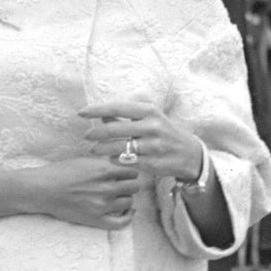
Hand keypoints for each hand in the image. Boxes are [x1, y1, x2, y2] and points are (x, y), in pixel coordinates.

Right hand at [27, 157, 142, 230]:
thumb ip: (105, 164)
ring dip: (127, 199)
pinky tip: (128, 211)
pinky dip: (129, 217)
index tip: (126, 175)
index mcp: (104, 170)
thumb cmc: (61, 172)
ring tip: (120, 197)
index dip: (130, 173)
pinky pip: (122, 222)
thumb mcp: (86, 161)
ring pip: (129, 202)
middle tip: (124, 186)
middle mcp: (107, 187)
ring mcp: (103, 205)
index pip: (132, 172)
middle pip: (133, 187)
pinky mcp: (97, 220)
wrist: (44, 190)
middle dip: (130, 185)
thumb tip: (122, 166)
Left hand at [77, 101, 206, 184]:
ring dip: (103, 149)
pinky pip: (127, 162)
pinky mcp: (153, 163)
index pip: (118, 108)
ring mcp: (153, 146)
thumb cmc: (163, 131)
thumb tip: (101, 114)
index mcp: (150, 111)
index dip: (97, 109)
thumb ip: (126, 114)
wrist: (189, 153)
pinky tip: (110, 158)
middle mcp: (152, 127)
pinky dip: (116, 160)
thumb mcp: (150, 117)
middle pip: (116, 129)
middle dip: (96, 133)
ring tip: (94, 149)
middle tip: (86, 135)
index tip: (81, 112)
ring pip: (120, 148)